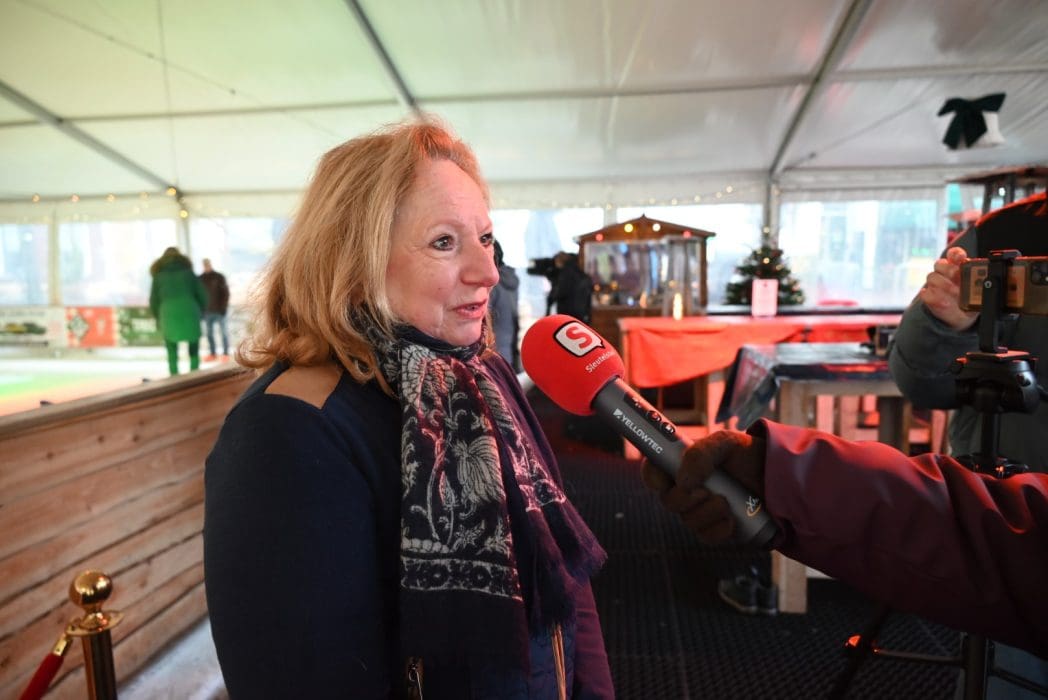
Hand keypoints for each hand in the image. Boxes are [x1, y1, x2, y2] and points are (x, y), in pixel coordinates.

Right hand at [641, 430, 765, 543]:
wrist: (775, 475)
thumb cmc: (745, 454)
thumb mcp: (725, 443)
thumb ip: (700, 454)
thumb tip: (683, 482)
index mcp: (680, 465)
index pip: (652, 473)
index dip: (652, 478)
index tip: (664, 481)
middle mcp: (685, 490)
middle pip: (667, 501)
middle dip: (685, 499)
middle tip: (705, 491)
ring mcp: (699, 511)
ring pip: (687, 520)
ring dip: (707, 512)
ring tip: (726, 502)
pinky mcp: (715, 529)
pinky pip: (706, 536)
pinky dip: (719, 529)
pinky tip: (731, 520)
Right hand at [918, 247, 978, 330]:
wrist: (962, 317)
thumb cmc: (972, 303)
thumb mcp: (980, 296)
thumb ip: (978, 289)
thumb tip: (979, 285)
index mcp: (959, 268)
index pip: (954, 254)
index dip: (955, 254)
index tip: (961, 258)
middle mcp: (945, 274)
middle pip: (940, 264)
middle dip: (949, 270)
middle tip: (959, 279)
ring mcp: (935, 284)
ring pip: (932, 277)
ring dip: (943, 285)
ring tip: (954, 294)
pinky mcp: (928, 296)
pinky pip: (925, 293)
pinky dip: (934, 297)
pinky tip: (944, 302)